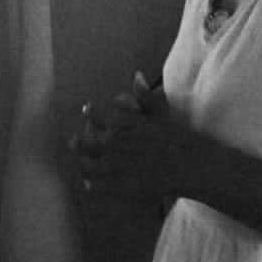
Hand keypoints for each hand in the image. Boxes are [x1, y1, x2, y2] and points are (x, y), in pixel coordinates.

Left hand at [68, 71, 190, 210]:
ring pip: (88, 167)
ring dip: (83, 164)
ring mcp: (115, 169)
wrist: (187, 166)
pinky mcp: (119, 187)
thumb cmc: (176, 138)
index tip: (86, 111)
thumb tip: (136, 74)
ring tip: (82, 163)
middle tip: (73, 141)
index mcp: (121, 128)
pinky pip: (97, 186)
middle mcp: (114, 148)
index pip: (96, 119)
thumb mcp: (160, 113)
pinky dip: (91, 184)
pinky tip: (91, 183)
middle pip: (85, 145)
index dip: (90, 114)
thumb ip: (144, 95)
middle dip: (77, 143)